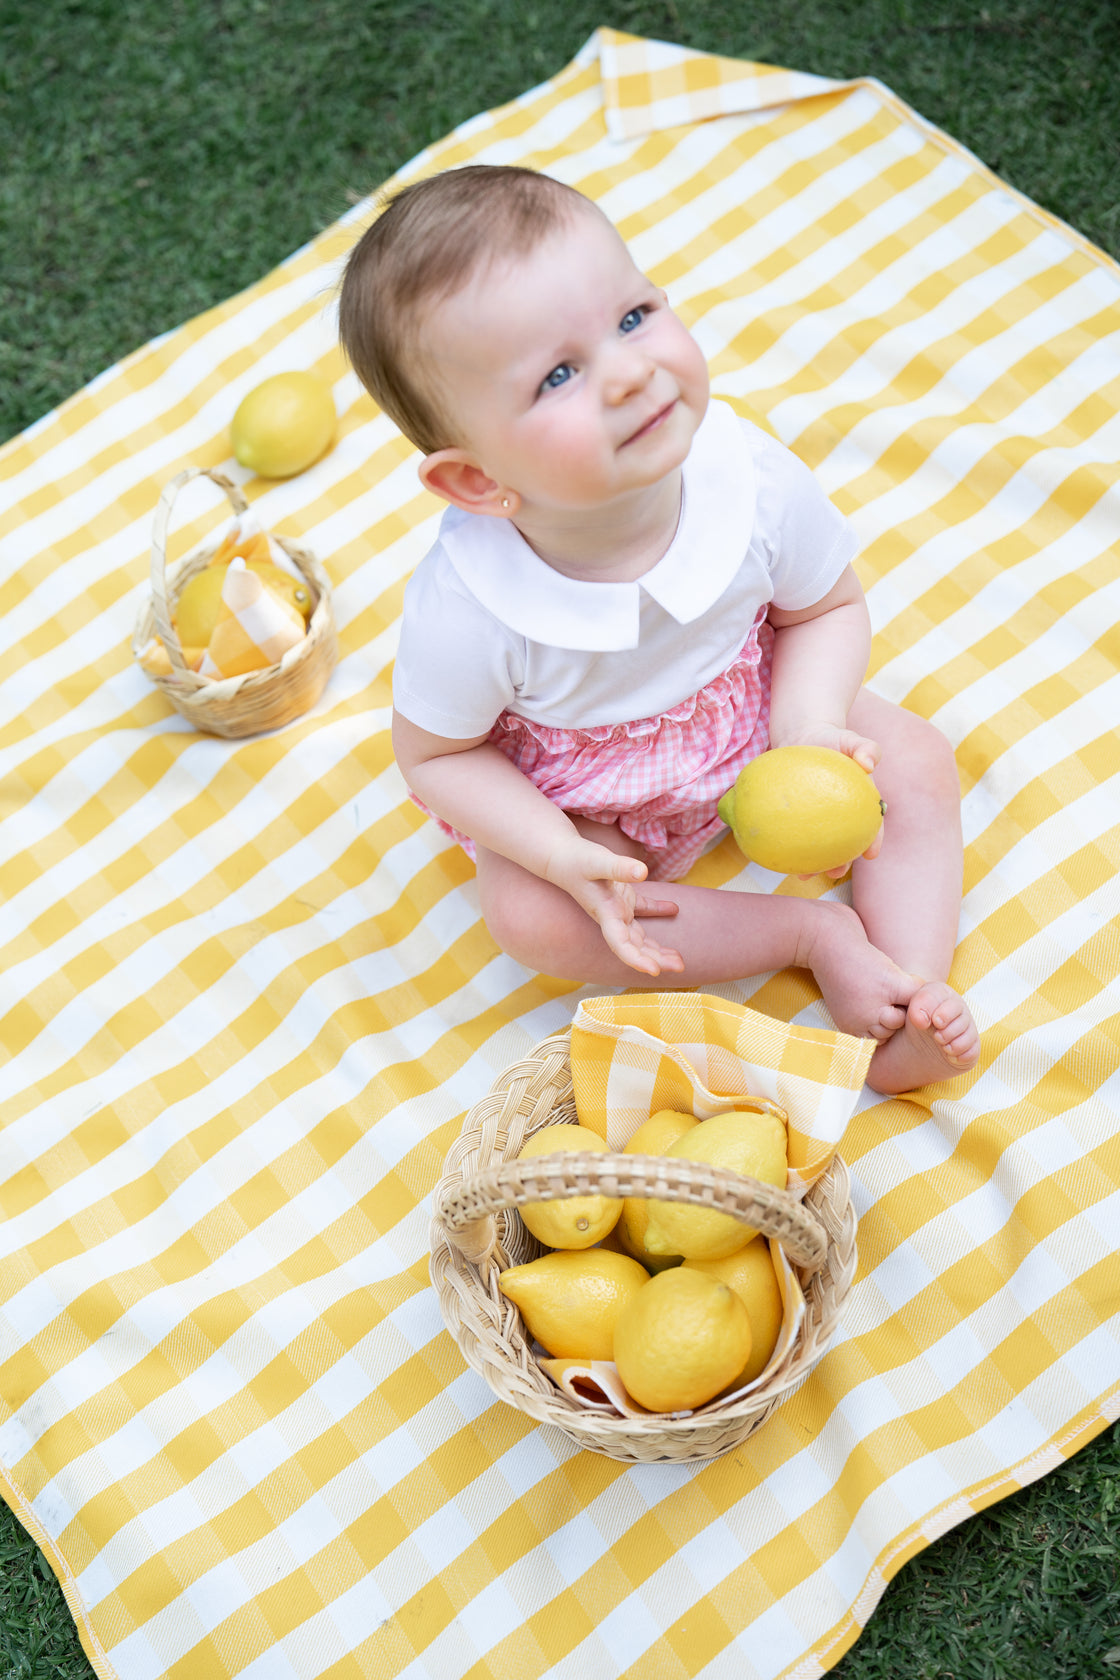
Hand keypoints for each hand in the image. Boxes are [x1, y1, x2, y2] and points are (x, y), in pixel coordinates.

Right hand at [544, 835, 684, 977]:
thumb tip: (643, 872)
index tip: (654, 971)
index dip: (636, 959)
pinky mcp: (621, 897)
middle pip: (634, 946)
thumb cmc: (577, 859)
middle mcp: (612, 917)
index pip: (620, 944)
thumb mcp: (597, 860)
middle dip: (656, 959)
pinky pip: (642, 909)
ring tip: (678, 958)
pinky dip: (658, 910)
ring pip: (640, 936)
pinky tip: (674, 909)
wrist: (561, 855)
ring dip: (658, 948)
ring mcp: (617, 909)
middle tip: (680, 966)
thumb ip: (619, 867)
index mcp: (605, 913)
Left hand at [777, 723, 884, 877]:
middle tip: (835, 873)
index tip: (871, 855)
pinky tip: (777, 854)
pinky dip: (787, 845)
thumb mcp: (849, 739)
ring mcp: (818, 818)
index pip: (871, 824)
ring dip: (813, 863)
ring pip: (818, 845)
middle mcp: (841, 815)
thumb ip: (865, 747)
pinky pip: (793, 833)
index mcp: (859, 802)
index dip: (874, 840)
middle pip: (844, 843)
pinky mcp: (797, 817)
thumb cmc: (831, 740)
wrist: (803, 737)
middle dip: (842, 861)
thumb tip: (869, 763)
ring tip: (802, 876)